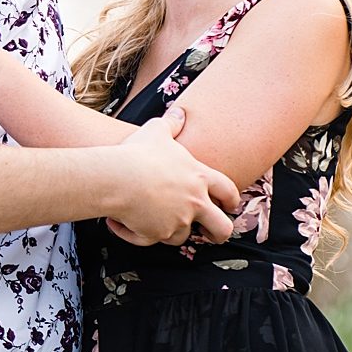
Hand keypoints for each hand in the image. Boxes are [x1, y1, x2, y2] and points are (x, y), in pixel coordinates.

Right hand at [105, 107, 239, 245]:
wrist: (119, 178)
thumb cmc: (139, 152)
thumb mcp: (157, 130)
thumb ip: (172, 123)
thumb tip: (179, 111)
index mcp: (199, 177)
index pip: (228, 190)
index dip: (232, 199)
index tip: (231, 205)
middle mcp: (194, 203)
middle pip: (221, 228)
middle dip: (219, 234)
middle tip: (213, 234)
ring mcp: (177, 221)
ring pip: (182, 236)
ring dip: (169, 230)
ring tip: (151, 219)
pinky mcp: (157, 234)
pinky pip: (148, 240)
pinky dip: (135, 234)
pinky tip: (122, 225)